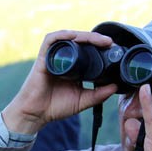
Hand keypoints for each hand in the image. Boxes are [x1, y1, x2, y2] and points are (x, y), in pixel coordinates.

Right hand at [1, 30, 118, 134]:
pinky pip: (51, 40)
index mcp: (74, 67)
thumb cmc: (55, 107)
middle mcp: (64, 59)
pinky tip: (74, 36)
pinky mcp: (43, 58)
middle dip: (96, 39)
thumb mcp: (83, 100)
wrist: (35, 114)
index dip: (101, 47)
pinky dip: (62, 35)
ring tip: (99, 40)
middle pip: (80, 41)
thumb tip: (116, 86)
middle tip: (110, 43)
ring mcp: (53, 57)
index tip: (114, 50)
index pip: (88, 50)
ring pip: (69, 38)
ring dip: (84, 36)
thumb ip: (98, 94)